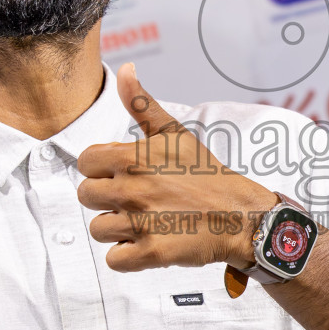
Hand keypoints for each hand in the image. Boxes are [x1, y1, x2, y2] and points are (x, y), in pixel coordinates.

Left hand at [77, 63, 276, 272]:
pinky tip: (147, 242)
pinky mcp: (152, 253)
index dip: (102, 169)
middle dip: (107, 199)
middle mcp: (133, 190)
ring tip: (145, 221)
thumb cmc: (208, 175)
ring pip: (98, 229)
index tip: (125, 174)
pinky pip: (114, 260)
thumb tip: (124, 69)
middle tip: (137, 199)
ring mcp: (141, 224)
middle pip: (86, 196)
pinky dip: (128, 256)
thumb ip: (142, 103)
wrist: (242, 216)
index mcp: (133, 159)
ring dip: (117, 228)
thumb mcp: (175, 134)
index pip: (86, 163)